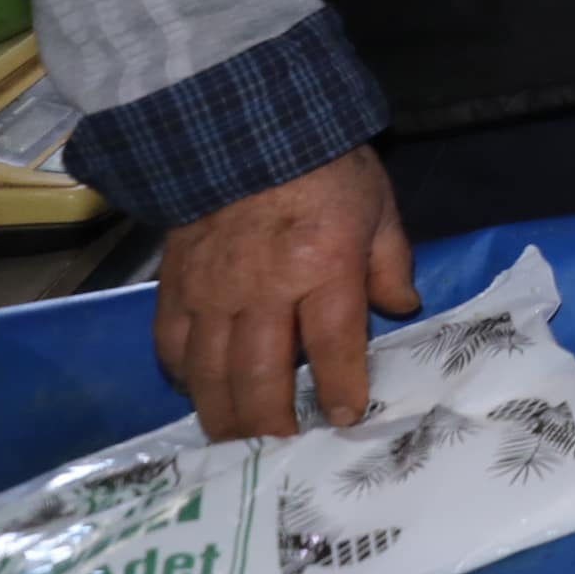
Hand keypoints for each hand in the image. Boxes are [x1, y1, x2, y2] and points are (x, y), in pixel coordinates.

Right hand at [155, 147, 418, 441]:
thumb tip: (402, 308)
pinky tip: (198, 391)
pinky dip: (183, 376)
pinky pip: (171, 344)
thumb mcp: (378, 206)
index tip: (347, 418)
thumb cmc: (324, 167)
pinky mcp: (174, 285)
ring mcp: (210, 291)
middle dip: (274, 422)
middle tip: (285, 449)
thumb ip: (390, 262)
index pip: (334, 345)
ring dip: (225, 415)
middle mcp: (262, 289)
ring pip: (209, 373)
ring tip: (241, 442)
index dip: (342, 388)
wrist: (244, 124)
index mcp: (322, 266)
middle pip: (261, 375)